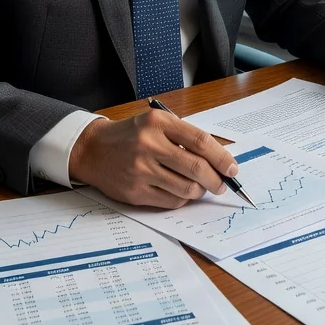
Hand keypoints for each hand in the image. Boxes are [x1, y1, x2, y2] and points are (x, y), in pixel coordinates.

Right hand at [69, 111, 239, 207]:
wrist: (93, 149)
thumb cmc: (131, 135)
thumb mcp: (156, 123)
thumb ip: (184, 136)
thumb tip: (218, 158)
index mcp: (158, 123)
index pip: (199, 141)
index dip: (221, 157)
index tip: (232, 167)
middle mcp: (149, 145)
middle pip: (195, 167)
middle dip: (216, 179)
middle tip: (222, 184)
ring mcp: (141, 170)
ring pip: (185, 189)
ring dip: (200, 191)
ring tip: (202, 188)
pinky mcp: (135, 192)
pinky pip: (170, 201)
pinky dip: (183, 199)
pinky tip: (182, 193)